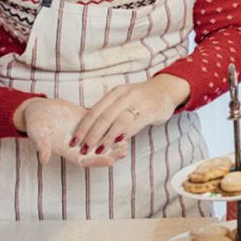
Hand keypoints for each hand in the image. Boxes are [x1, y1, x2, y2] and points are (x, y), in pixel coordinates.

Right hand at [16, 97, 127, 168]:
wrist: (39, 109)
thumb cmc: (36, 123)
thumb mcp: (37, 134)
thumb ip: (42, 146)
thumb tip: (43, 160)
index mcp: (68, 150)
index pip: (86, 160)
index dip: (98, 161)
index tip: (111, 161)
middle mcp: (79, 144)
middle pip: (98, 152)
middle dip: (111, 152)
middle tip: (124, 150)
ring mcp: (85, 133)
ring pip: (102, 139)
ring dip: (114, 140)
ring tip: (127, 139)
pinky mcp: (89, 121)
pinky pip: (102, 125)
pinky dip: (112, 126)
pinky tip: (124, 123)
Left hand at [71, 74, 188, 154]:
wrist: (167, 90)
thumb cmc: (142, 98)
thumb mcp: (123, 98)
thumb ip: (109, 109)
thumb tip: (87, 126)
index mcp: (115, 93)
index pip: (94, 111)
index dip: (83, 127)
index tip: (74, 140)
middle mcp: (125, 95)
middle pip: (103, 117)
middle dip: (91, 135)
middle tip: (83, 149)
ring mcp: (138, 102)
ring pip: (117, 121)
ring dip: (106, 138)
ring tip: (97, 150)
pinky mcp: (150, 111)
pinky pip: (134, 124)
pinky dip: (123, 135)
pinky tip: (116, 144)